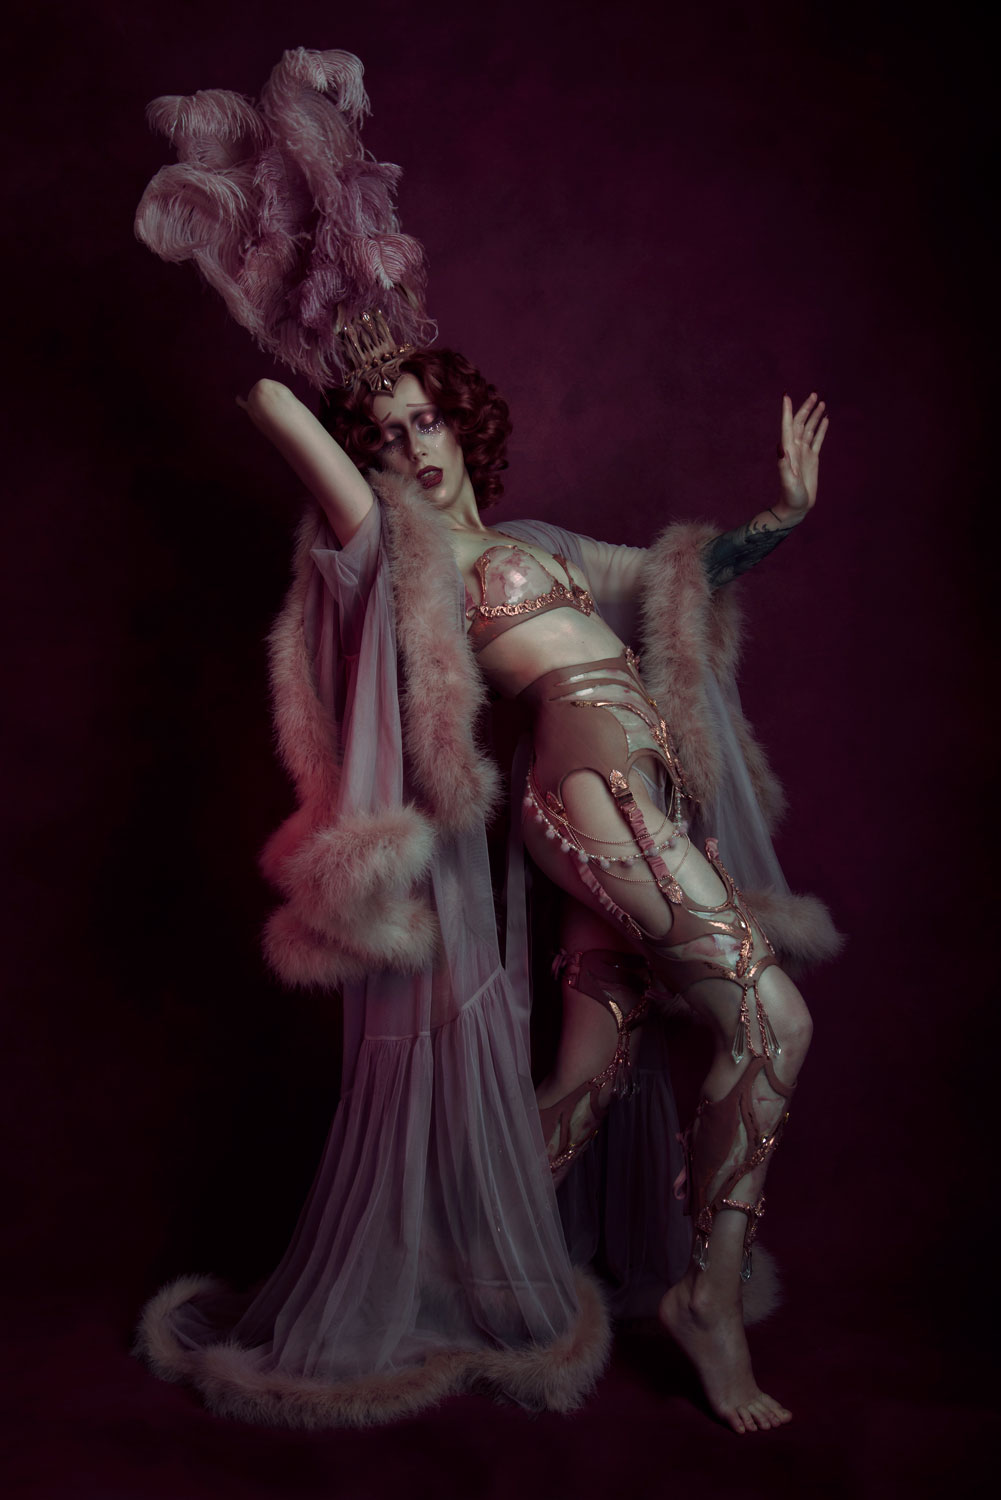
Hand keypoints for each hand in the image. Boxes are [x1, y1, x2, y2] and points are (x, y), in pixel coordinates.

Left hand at [774, 392, 827, 522]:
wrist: (796, 506)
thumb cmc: (790, 496)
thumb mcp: (788, 481)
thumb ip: (784, 465)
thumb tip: (781, 448)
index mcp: (788, 451)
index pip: (787, 427)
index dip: (787, 412)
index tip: (786, 396)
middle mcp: (795, 449)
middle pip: (800, 423)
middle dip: (806, 409)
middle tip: (814, 395)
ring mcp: (804, 453)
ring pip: (810, 429)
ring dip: (814, 416)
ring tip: (821, 402)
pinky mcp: (812, 459)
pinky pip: (817, 440)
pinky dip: (820, 429)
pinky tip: (825, 420)